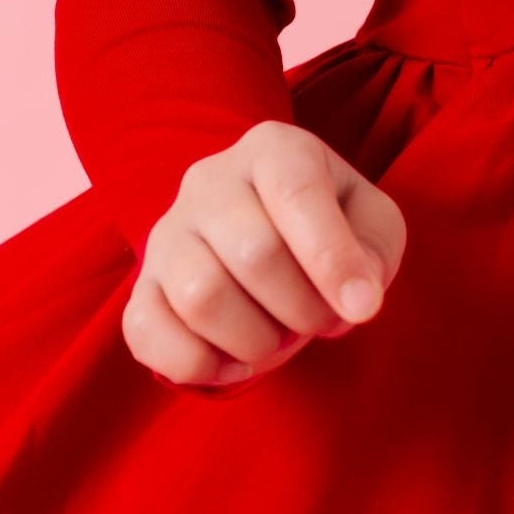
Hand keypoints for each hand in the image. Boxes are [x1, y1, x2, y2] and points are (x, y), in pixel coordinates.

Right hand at [122, 120, 407, 390]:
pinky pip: (148, 335)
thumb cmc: (328, 223)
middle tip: (323, 320)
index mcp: (274, 148)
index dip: (333, 260)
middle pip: (254, 254)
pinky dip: (200, 365)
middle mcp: (208, 181)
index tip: (364, 308)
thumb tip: (355, 300)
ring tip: (280, 335)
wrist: (263, 232)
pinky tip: (236, 360)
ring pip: (201, 299)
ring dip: (256, 340)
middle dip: (305, 308)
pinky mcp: (139, 287)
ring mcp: (166, 233)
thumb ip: (374, 250)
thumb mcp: (372, 220)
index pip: (298, 194)